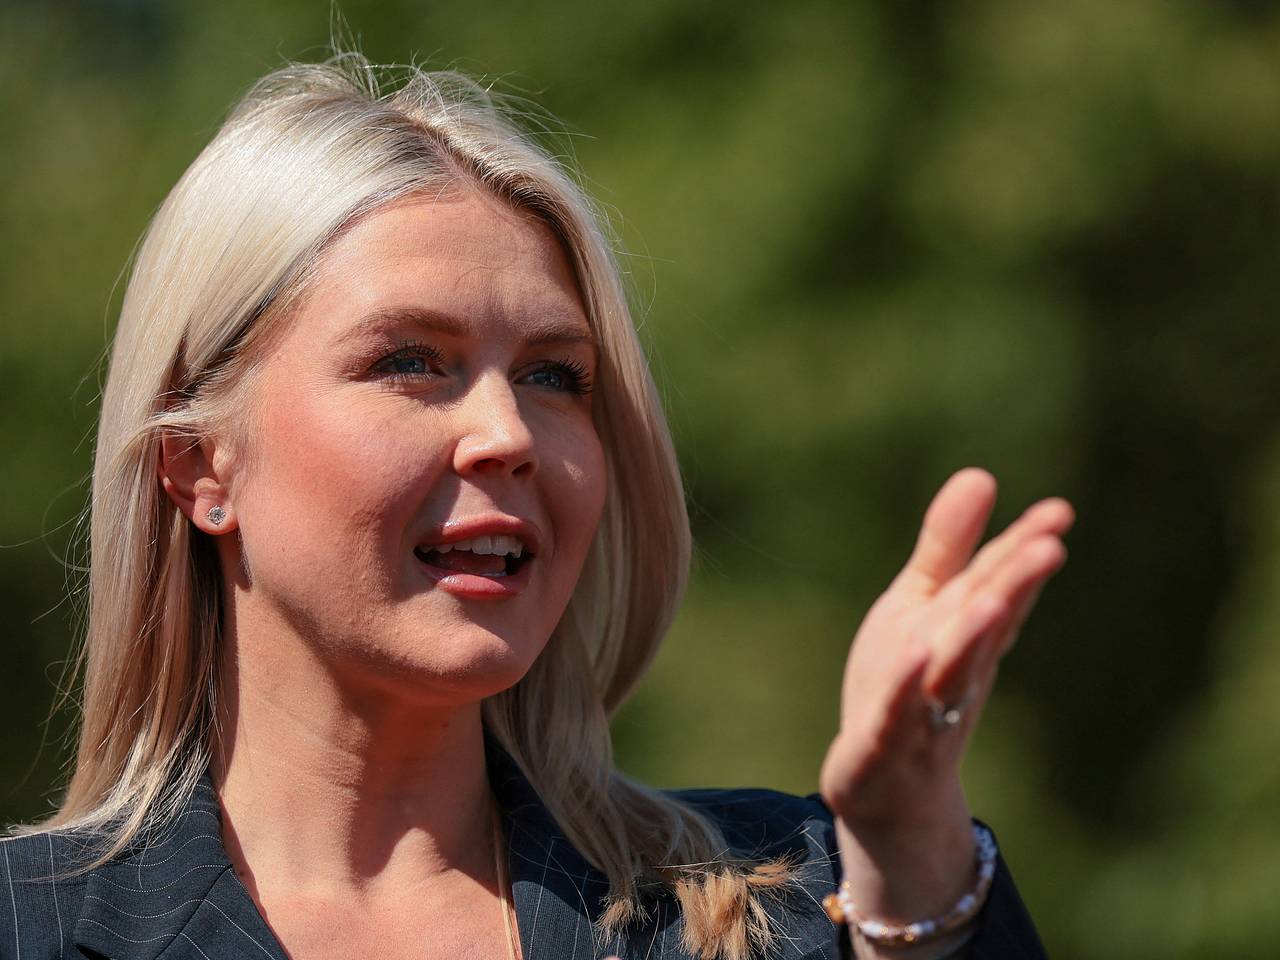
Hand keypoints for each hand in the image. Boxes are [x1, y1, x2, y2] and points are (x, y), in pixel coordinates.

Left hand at [818, 468, 1071, 947]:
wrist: (884, 788)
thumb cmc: (907, 683)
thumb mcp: (921, 605)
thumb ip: (947, 546)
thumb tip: (981, 474)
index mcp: (965, 632)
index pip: (998, 587)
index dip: (1025, 552)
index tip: (1059, 513)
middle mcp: (955, 670)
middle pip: (986, 626)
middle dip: (1016, 588)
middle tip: (1051, 547)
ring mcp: (924, 711)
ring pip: (950, 673)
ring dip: (971, 639)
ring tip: (990, 600)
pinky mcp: (883, 746)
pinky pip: (894, 717)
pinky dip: (903, 688)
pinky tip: (913, 655)